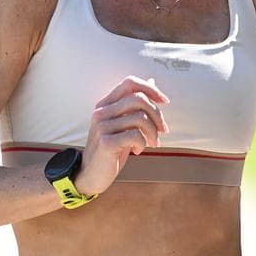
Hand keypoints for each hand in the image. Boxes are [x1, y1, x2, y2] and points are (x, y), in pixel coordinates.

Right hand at [79, 76, 169, 195]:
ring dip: (153, 133)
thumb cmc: (111, 149)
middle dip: (157, 115)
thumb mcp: (123, 124)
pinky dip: (143, 143)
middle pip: (139, 99)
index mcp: (105, 104)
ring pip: (140, 117)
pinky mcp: (106, 142)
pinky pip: (135, 135)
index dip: (151, 89)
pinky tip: (137, 150)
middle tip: (162, 131)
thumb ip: (134, 105)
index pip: (130, 83)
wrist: (91, 175)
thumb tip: (151, 81)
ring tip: (152, 143)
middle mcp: (101, 112)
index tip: (165, 101)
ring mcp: (102, 126)